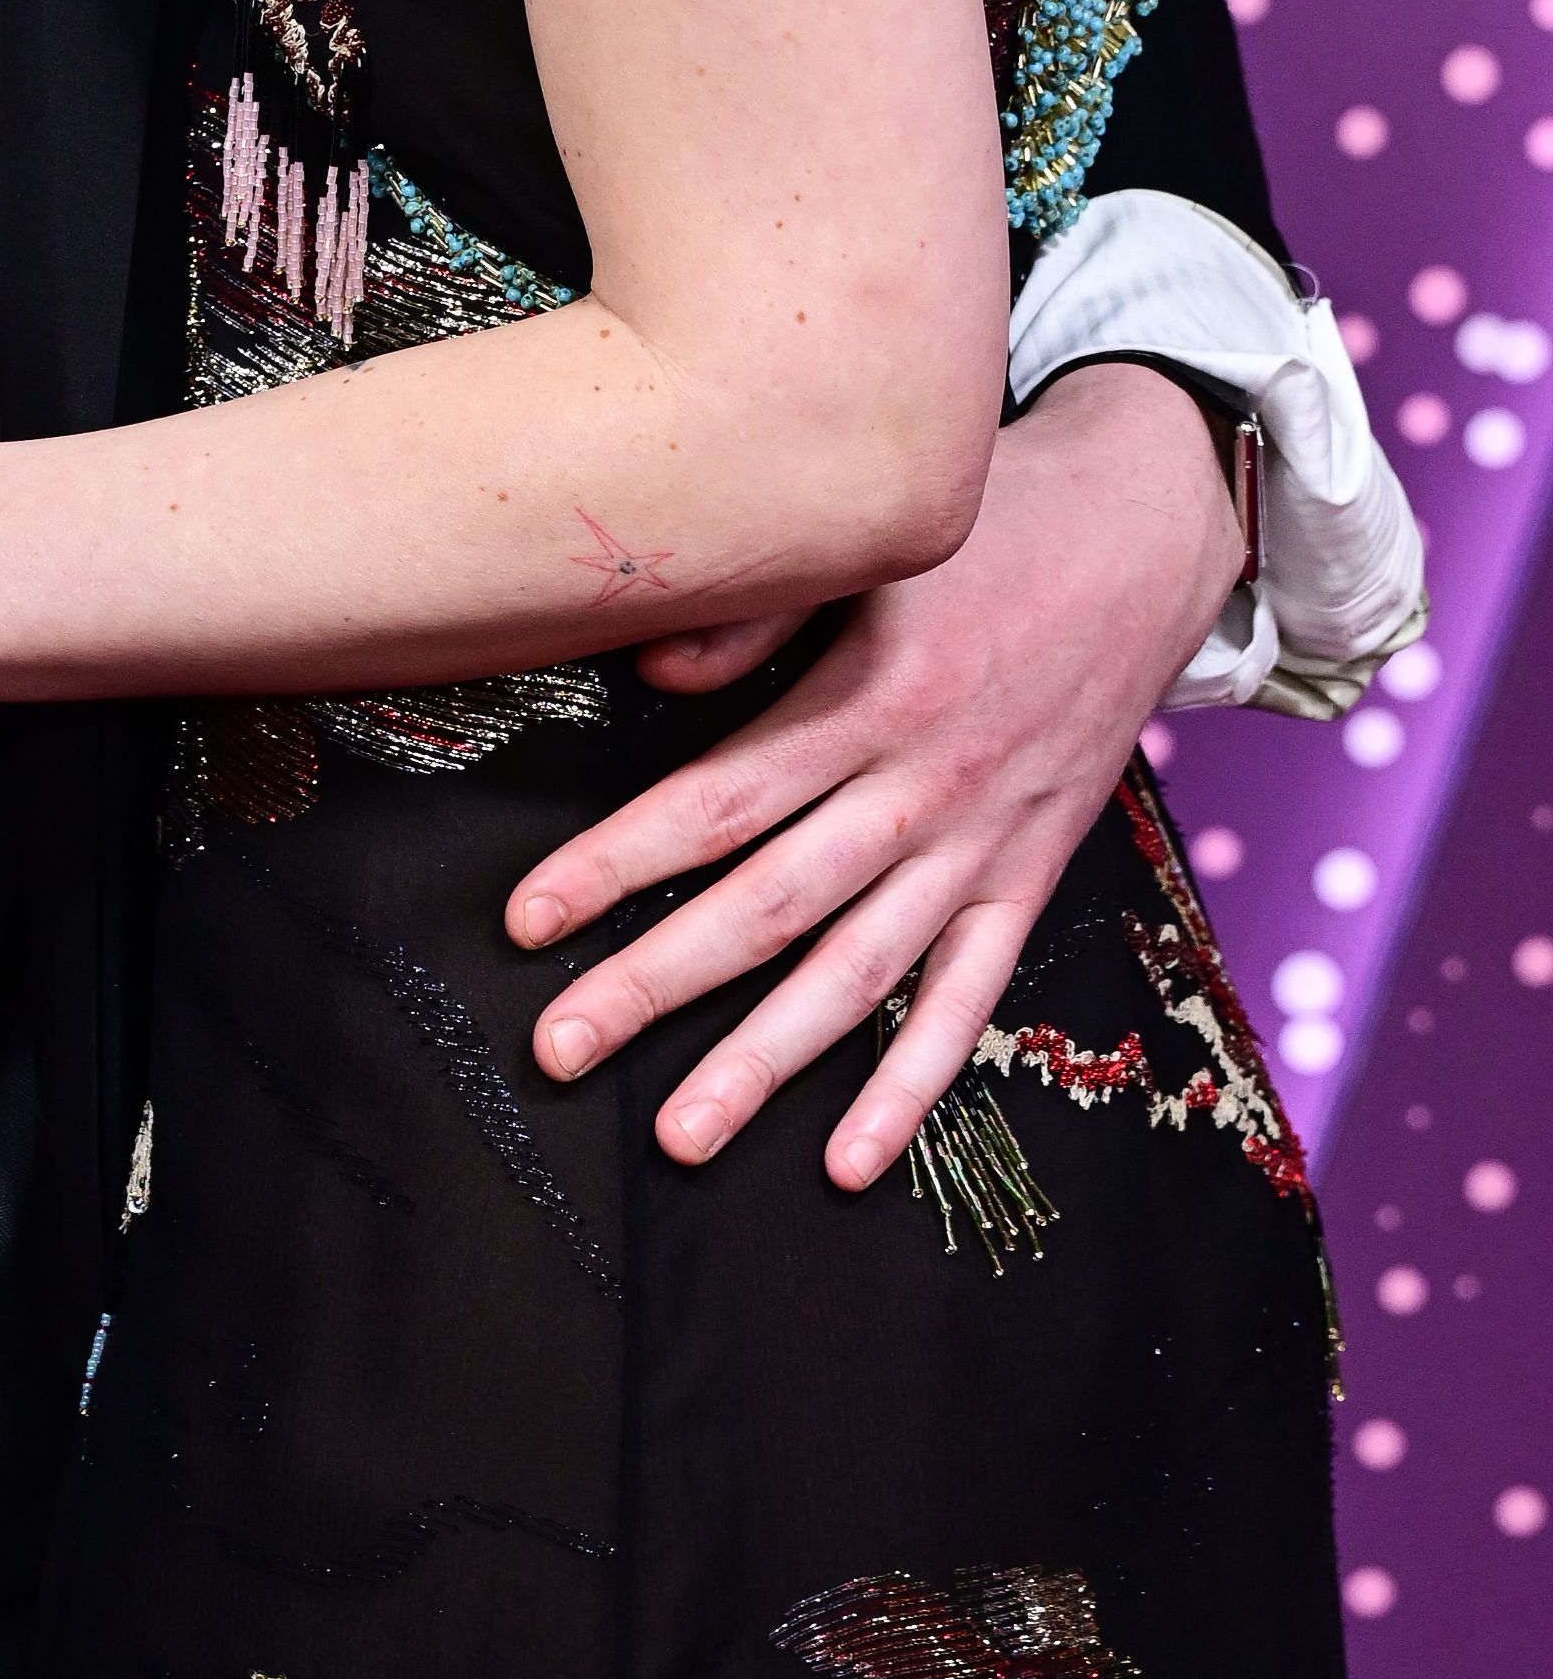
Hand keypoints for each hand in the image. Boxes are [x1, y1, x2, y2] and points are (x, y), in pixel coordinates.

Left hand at [503, 357, 1243, 1185]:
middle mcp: (925, 786)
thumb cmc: (992, 520)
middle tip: (561, 1045)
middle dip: (657, 982)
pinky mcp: (1031, 876)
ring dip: (768, 1061)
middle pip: (768, 905)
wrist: (1149, 529)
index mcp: (873, 695)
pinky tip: (849, 1158)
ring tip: (683, 1134)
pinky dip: (912, 1083)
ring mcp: (983, 843)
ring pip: (858, 973)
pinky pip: (968, 999)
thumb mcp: (876, 540)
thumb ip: (758, 610)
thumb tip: (650, 667)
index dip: (617, 863)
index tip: (528, 918)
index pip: (717, 800)